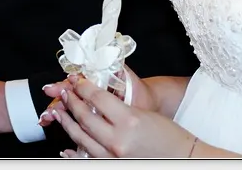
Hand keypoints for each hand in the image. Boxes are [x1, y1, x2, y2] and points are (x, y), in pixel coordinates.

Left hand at [41, 76, 195, 157]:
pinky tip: (66, 146)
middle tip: (64, 92)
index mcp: (129, 121)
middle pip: (85, 117)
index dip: (83, 87)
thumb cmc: (169, 135)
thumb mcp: (143, 113)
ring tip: (58, 112)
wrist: (183, 156)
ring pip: (81, 138)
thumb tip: (95, 98)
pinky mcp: (112, 166)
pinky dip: (75, 151)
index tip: (76, 81)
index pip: (97, 98)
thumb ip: (118, 107)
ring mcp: (113, 156)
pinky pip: (87, 158)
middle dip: (72, 102)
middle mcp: (118, 141)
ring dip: (67, 123)